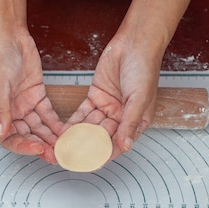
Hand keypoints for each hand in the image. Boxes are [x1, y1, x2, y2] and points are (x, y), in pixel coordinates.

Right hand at [0, 30, 61, 162]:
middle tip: (55, 155)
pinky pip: (47, 115)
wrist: (8, 35)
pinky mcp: (37, 97)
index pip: (8, 138)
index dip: (22, 147)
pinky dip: (55, 123)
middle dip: (40, 146)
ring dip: (49, 138)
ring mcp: (24, 105)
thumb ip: (1, 110)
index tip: (37, 149)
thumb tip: (0, 132)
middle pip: (26, 136)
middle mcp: (10, 113)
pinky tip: (66, 131)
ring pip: (39, 128)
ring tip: (63, 146)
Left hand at [63, 34, 160, 160]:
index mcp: (136, 121)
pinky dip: (74, 123)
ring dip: (77, 137)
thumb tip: (125, 146)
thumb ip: (129, 123)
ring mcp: (108, 107)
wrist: (135, 43)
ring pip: (90, 127)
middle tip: (72, 158)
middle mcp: (121, 117)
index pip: (118, 144)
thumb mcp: (139, 99)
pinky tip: (64, 132)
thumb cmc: (144, 68)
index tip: (90, 164)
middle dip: (86, 148)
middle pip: (101, 138)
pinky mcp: (96, 96)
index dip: (104, 155)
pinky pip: (83, 113)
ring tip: (64, 147)